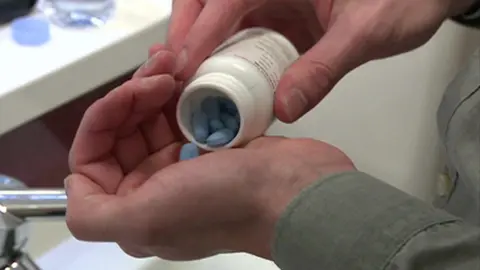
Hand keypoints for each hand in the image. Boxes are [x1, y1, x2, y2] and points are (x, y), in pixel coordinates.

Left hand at [66, 51, 354, 258]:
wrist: (295, 192)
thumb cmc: (228, 203)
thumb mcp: (149, 219)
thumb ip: (94, 215)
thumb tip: (75, 187)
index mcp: (134, 210)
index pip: (92, 160)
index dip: (102, 122)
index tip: (131, 95)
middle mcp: (154, 191)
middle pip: (121, 135)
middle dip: (131, 97)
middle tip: (156, 71)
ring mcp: (183, 168)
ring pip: (150, 120)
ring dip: (153, 89)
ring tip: (169, 62)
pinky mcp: (210, 148)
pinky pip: (180, 114)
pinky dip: (178, 93)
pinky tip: (183, 72)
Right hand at [166, 0, 473, 122]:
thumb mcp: (366, 32)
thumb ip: (324, 67)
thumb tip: (284, 106)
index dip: (200, 33)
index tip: (183, 68)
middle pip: (207, 0)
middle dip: (187, 33)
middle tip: (176, 73)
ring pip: (219, 16)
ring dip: (201, 46)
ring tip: (190, 80)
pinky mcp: (279, 15)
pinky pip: (241, 32)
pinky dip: (226, 56)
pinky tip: (224, 80)